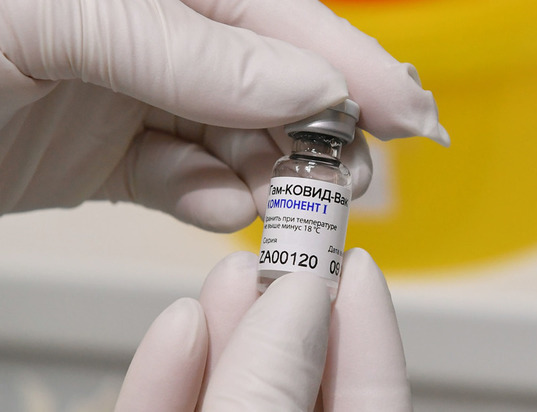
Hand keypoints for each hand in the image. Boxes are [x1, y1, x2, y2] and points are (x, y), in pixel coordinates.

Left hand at [0, 0, 447, 231]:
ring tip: (282, 202)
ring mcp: (141, 95)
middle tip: (346, 180)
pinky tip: (212, 203)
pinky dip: (206, 196)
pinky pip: (184, 177)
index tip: (408, 114)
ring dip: (266, 174)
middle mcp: (160, 34)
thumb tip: (306, 84)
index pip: (279, 18)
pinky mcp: (118, 154)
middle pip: (271, 82)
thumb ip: (192, 49)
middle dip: (316, 132)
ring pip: (237, 137)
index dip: (351, 64)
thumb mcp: (63, 20)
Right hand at [115, 249, 410, 410]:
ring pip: (229, 391)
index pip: (370, 400)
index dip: (369, 332)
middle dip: (287, 313)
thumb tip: (301, 299)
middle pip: (294, 379)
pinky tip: (178, 325)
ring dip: (227, 331)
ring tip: (230, 271)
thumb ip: (272, 386)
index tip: (361, 263)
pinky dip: (166, 376)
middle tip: (286, 254)